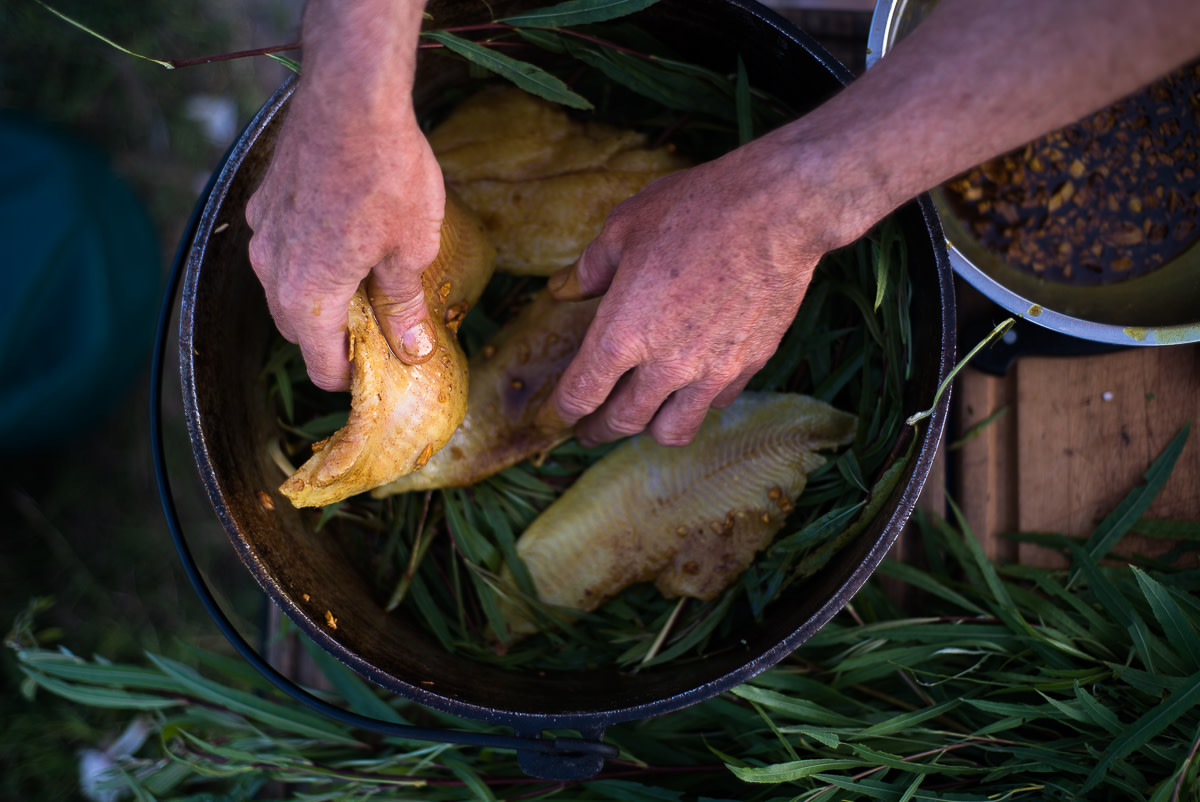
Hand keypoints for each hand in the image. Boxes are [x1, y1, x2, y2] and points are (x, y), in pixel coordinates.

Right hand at [246, 84, 444, 390]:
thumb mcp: (412, 249)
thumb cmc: (387, 174)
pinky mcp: (265, 201)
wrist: (350, 96)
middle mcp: (272, 269)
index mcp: (309, 294)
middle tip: (376, 336)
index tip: (376, 375)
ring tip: (362, 289)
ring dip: (316, 299)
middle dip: (332, 341)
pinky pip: (279, 248)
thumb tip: (412, 350)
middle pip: (297, 329)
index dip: (349, 378)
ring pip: (283, 288)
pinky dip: (305, 259)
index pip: (320, 363)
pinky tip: (341, 241)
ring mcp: (263, 232)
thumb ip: (404, 305)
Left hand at [539, 138, 855, 445]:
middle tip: (589, 429)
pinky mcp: (749, 365)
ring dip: (649, 428)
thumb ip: (588, 269)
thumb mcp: (625, 228)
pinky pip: (716, 403)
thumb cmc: (695, 210)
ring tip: (642, 417)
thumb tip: (561, 290)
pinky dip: (698, 401)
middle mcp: (665, 365)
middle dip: (598, 430)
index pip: (581, 394)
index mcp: (622, 333)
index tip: (557, 414)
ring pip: (672, 430)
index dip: (562, 410)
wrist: (776, 211)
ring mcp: (711, 371)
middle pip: (622, 423)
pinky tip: (692, 384)